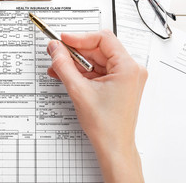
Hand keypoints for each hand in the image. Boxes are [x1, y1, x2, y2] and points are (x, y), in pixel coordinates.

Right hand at [47, 30, 146, 182]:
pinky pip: (97, 71)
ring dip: (75, 63)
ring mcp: (124, 77)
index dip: (79, 37)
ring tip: (57, 67)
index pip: (102, 39)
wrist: (112, 146)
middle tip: (56, 53)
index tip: (63, 40)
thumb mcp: (78, 90)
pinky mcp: (117, 84)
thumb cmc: (106, 125)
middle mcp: (130, 69)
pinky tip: (66, 74)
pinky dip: (81, 72)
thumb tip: (55, 49)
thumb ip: (63, 65)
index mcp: (127, 67)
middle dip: (74, 52)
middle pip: (98, 49)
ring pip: (95, 60)